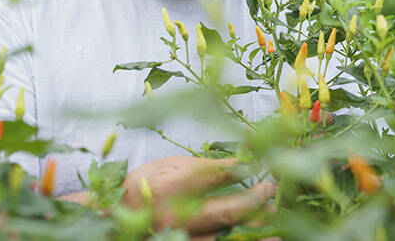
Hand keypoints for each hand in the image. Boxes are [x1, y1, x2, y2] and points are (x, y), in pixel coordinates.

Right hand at [121, 156, 275, 236]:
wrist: (117, 218)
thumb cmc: (144, 186)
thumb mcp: (169, 166)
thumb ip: (203, 167)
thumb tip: (241, 162)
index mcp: (174, 186)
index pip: (218, 175)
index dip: (245, 168)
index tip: (263, 160)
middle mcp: (180, 216)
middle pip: (229, 210)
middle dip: (258, 200)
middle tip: (273, 190)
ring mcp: (183, 237)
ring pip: (228, 235)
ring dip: (256, 228)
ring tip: (277, 220)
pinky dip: (238, 240)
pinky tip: (260, 238)